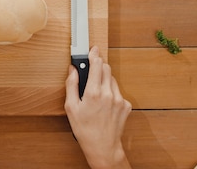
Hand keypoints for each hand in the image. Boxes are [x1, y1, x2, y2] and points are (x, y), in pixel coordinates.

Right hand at [65, 46, 131, 168]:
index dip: (94, 55)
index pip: (97, 65)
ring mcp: (119, 99)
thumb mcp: (71, 107)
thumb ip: (71, 85)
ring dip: (104, 80)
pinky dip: (111, 92)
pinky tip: (104, 103)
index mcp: (93, 93)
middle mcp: (109, 94)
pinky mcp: (126, 105)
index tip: (93, 50)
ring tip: (96, 92)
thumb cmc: (85, 130)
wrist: (103, 147)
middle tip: (91, 69)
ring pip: (113, 80)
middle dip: (99, 66)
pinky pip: (118, 92)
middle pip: (106, 69)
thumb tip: (72, 70)